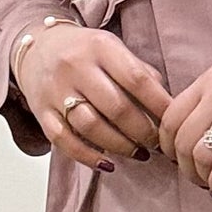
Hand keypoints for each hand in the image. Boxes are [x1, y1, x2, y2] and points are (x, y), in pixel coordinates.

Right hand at [15, 26, 171, 169]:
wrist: (36, 47)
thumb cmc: (84, 51)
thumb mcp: (113, 48)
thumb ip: (139, 72)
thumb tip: (169, 106)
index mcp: (101, 47)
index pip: (137, 79)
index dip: (160, 105)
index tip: (175, 123)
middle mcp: (76, 67)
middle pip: (116, 107)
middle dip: (143, 131)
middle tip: (157, 143)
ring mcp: (56, 90)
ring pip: (91, 127)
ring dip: (120, 146)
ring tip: (138, 153)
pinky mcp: (42, 112)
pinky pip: (64, 141)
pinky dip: (88, 157)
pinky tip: (108, 164)